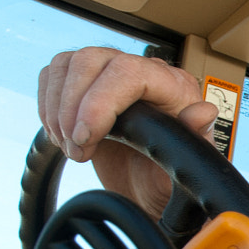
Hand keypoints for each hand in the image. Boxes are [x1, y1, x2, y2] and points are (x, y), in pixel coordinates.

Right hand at [37, 47, 218, 217]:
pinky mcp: (84, 85)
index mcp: (172, 86)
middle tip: (77, 148)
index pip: (130, 73)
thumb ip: (195, 141)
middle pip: (91, 60)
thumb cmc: (169, 178)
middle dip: (72, 107)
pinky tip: (60, 134)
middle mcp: (140, 71)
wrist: (149, 189)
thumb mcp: (186, 168)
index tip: (86, 137)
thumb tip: (202, 113)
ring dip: (57, 109)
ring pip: (67, 65)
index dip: (100, 102)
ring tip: (70, 146)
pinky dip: (47, 106)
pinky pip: (53, 76)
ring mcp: (110, 74)